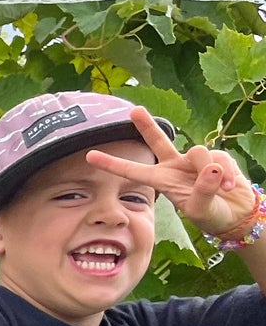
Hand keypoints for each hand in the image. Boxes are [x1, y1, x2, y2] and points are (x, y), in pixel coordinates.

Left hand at [86, 106, 258, 236]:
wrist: (235, 213)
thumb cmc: (210, 214)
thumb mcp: (201, 209)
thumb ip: (203, 191)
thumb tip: (212, 168)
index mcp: (161, 180)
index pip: (133, 171)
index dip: (112, 164)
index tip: (89, 156)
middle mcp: (175, 166)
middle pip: (157, 141)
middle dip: (147, 125)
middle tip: (134, 111)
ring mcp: (195, 160)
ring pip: (198, 153)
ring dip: (210, 172)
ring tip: (223, 190)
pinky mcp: (217, 157)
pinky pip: (221, 160)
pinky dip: (228, 175)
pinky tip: (231, 188)